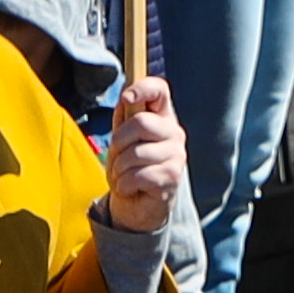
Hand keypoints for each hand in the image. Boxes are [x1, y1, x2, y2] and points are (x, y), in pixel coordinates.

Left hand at [97, 71, 188, 230]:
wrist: (138, 204)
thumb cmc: (130, 166)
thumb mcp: (123, 138)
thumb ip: (125, 117)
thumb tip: (126, 96)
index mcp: (162, 117)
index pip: (160, 90)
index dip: (143, 88)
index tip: (127, 98)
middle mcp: (174, 133)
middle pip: (140, 122)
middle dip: (118, 142)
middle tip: (117, 157)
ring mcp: (176, 155)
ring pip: (135, 153)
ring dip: (119, 168)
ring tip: (123, 175)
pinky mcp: (172, 177)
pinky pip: (137, 175)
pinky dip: (124, 185)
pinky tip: (130, 188)